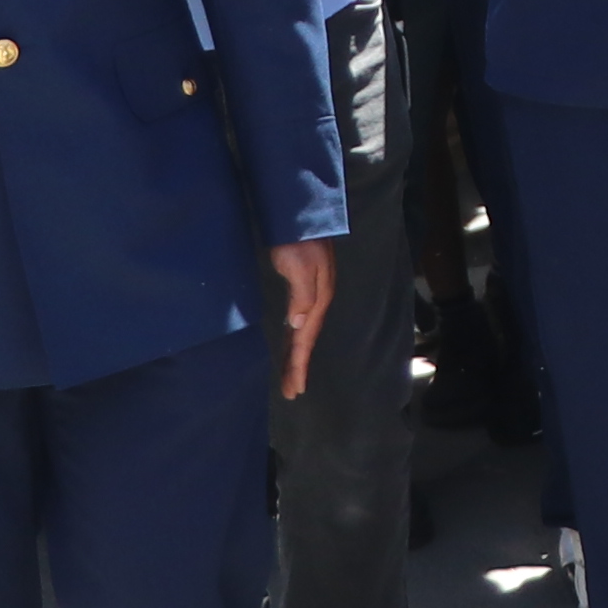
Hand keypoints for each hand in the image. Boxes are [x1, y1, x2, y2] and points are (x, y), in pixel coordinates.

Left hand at [271, 240, 334, 396]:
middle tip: (290, 392)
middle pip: (306, 341)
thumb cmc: (298, 241)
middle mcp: (316, 302)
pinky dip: (294, 338)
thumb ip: (301, 296)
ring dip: (296, 355)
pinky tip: (291, 343)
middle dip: (297, 367)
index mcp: (317, 300)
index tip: (294, 388)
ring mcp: (310, 296)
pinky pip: (298, 323)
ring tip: (290, 377)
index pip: (306, 339)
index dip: (299, 364)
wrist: (301, 215)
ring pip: (302, 333)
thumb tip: (298, 325)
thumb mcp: (299, 267)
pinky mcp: (302, 289)